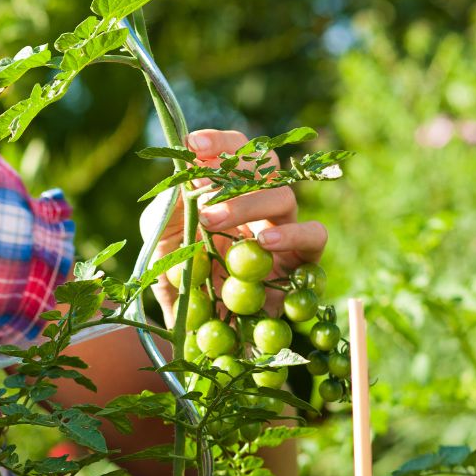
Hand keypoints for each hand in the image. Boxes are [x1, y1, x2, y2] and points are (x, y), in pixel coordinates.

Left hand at [150, 128, 328, 325]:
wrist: (199, 333)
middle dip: (235, 168)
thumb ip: (169, 211)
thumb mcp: (162, 244)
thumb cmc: (182, 282)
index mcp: (229, 193)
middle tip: (199, 193)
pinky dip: (293, 235)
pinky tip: (264, 243)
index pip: (235, 153)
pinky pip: (314, 236)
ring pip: (285, 197)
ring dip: (249, 203)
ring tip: (213, 221)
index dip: (219, 143)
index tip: (193, 144)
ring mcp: (284, 231)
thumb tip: (185, 177)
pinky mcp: (304, 263)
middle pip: (266, 164)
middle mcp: (260, 206)